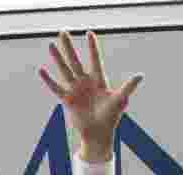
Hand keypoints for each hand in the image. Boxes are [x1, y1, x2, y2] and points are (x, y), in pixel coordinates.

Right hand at [38, 30, 143, 162]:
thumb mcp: (119, 100)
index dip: (92, 47)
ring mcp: (76, 90)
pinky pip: (56, 88)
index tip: (89, 33)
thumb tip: (141, 74)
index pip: (95, 60)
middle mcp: (86, 82)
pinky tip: (42, 70)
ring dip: (57, 58)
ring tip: (50, 44)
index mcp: (99, 80)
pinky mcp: (68, 100)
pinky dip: (49, 80)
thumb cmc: (111, 117)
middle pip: (76, 61)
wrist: (98, 134)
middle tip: (62, 32)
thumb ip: (128, 86)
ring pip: (65, 70)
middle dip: (69, 47)